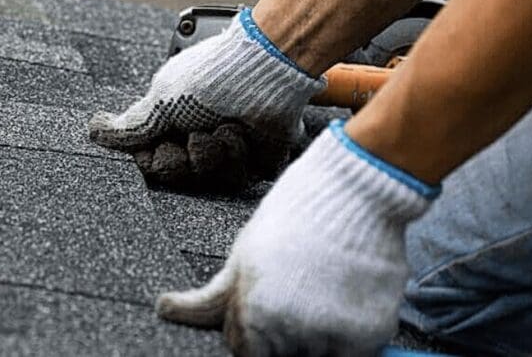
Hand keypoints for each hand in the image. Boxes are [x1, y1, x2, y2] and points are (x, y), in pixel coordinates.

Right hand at [89, 9, 323, 187]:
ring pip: (209, 181)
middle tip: (194, 136)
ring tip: (223, 127)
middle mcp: (198, 135)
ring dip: (214, 153)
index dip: (157, 160)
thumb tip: (95, 130)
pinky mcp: (257, 159)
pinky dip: (239, 154)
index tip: (164, 144)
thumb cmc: (212, 77)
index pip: (153, 162)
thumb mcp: (161, 100)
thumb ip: (131, 125)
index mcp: (173, 121)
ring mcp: (228, 149)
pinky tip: (242, 132)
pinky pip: (240, 178)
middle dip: (186, 159)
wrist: (263, 72)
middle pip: (179, 177)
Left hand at [155, 121, 437, 355]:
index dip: (255, 324)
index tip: (271, 297)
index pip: (243, 349)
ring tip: (327, 284)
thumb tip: (163, 309)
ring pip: (318, 355)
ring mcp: (329, 336)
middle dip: (287, 331)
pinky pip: (355, 350)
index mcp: (251, 315)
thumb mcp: (244, 253)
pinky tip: (349, 291)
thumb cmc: (295, 215)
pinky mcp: (367, 334)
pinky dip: (354, 330)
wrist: (355, 190)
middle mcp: (288, 332)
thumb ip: (213, 297)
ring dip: (321, 331)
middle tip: (302, 289)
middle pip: (280, 354)